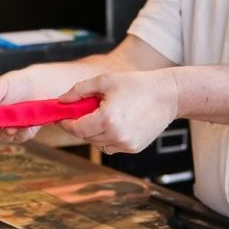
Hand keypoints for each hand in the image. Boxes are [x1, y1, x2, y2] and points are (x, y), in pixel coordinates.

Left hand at [58, 69, 178, 153]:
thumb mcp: (105, 81)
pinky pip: (111, 146)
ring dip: (95, 133)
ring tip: (106, 116)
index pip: (76, 129)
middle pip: (86, 137)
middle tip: (86, 111)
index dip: (66, 124)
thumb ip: (79, 90)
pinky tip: (118, 123)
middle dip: (82, 125)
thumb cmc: (137, 85)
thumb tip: (62, 100)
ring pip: (98, 144)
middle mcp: (115, 135)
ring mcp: (125, 144)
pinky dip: (108, 138)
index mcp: (106, 118)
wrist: (167, 96)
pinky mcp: (133, 148)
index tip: (63, 118)